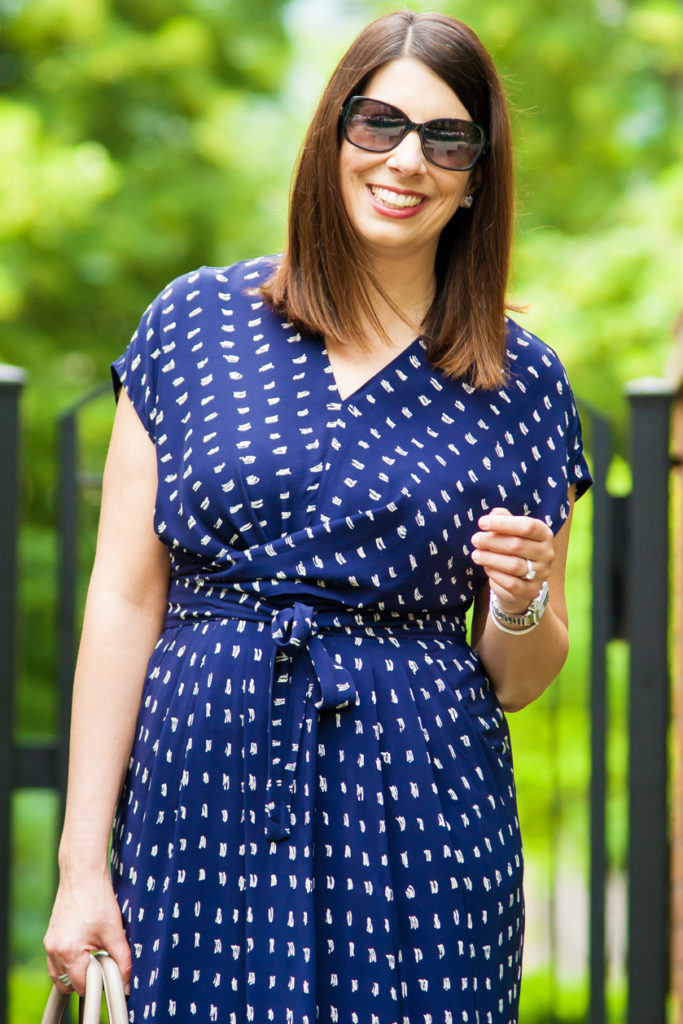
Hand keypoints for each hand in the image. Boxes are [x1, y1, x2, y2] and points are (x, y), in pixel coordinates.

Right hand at [43, 869, 130, 996]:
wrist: (83, 873)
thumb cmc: (98, 898)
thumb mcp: (114, 931)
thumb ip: (122, 959)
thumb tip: (128, 981)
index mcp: (68, 952)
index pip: (82, 986)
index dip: (99, 983)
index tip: (110, 971)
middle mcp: (53, 950)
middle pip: (67, 984)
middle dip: (86, 980)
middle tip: (102, 963)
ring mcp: (50, 943)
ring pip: (59, 974)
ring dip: (76, 972)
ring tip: (94, 954)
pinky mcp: (51, 936)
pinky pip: (56, 960)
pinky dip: (70, 961)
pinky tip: (86, 946)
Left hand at [471, 507, 553, 613]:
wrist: (521, 581)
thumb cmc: (514, 549)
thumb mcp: (511, 531)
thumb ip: (504, 520)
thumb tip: (494, 513)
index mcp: (544, 534)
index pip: (527, 526)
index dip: (502, 523)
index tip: (482, 522)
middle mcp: (547, 554)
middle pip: (518, 545)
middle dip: (492, 541)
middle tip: (475, 539)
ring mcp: (541, 574)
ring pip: (513, 565)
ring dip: (490, 558)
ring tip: (476, 554)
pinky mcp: (531, 591)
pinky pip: (511, 583)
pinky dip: (495, 574)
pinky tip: (486, 567)